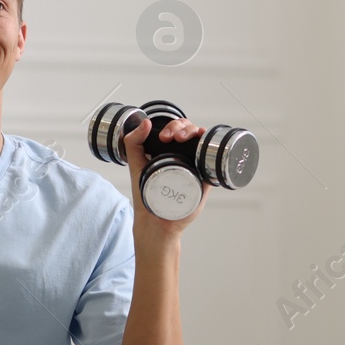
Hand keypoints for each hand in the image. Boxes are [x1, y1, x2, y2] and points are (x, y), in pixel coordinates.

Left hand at [122, 116, 208, 237]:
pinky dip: (210, 147)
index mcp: (169, 152)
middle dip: (182, 127)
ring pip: (201, 141)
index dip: (173, 126)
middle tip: (172, 137)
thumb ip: (133, 143)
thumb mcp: (135, 165)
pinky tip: (205, 140)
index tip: (164, 136)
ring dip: (195, 131)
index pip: (177, 130)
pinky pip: (212, 160)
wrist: (156, 221)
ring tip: (183, 138)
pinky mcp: (204, 179)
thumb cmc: (146, 196)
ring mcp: (195, 167)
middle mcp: (184, 158)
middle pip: (190, 132)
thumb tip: (144, 122)